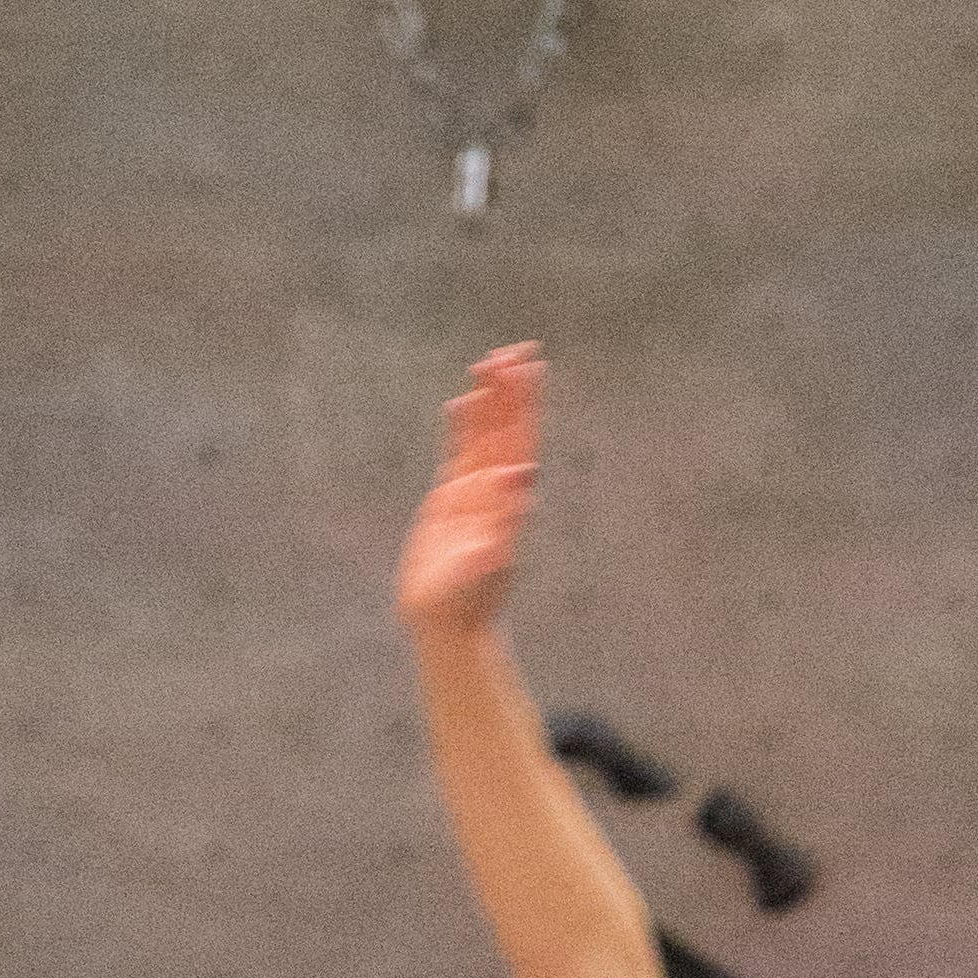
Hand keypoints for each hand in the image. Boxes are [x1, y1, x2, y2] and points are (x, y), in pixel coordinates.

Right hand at [395, 345, 542, 642]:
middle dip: (510, 390)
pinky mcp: (450, 502)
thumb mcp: (488, 562)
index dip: (524, 402)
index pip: (519, 439)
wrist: (449, 627)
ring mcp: (473, 494)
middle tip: (515, 349)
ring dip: (490, 401)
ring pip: (484, 436)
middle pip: (506, 430)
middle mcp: (494, 492)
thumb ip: (506, 519)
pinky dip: (462, 426)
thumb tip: (523, 476)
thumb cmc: (468, 601)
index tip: (528, 364)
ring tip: (490, 362)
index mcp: (506, 499)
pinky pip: (458, 453)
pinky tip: (461, 402)